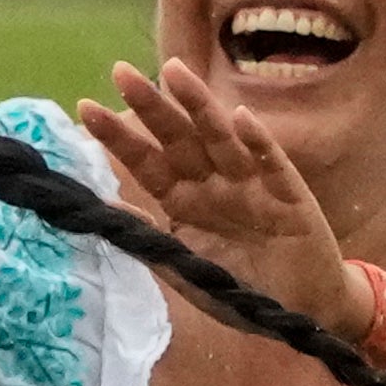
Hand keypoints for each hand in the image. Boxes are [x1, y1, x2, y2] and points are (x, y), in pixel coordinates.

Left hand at [76, 60, 373, 338]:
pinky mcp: (289, 196)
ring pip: (221, 138)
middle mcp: (214, 184)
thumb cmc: (240, 290)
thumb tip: (103, 211)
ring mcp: (252, 185)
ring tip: (174, 72)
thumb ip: (151, 242)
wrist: (299, 314)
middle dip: (152, 105)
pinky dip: (258, 142)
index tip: (86, 108)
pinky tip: (241, 118)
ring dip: (199, 105)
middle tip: (121, 72)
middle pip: (179, 138)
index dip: (119, 137)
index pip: (146, 162)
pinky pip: (272, 164)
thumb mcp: (187, 271)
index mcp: (185, 202)